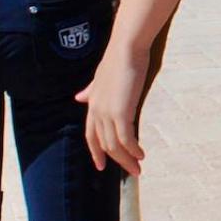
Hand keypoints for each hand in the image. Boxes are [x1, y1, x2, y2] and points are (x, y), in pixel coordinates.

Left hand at [77, 42, 149, 174]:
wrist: (126, 49)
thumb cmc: (117, 60)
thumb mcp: (100, 78)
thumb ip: (91, 90)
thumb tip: (79, 97)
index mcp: (92, 104)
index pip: (91, 135)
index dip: (96, 152)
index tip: (101, 165)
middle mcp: (97, 111)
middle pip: (104, 144)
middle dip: (117, 160)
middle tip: (132, 171)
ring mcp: (107, 113)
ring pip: (114, 145)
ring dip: (127, 159)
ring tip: (139, 167)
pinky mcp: (120, 112)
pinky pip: (126, 139)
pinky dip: (133, 149)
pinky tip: (141, 154)